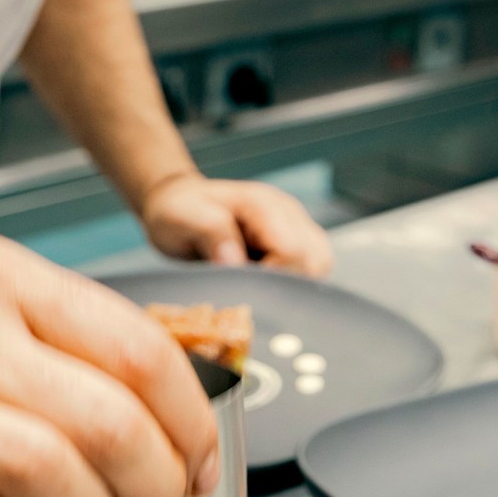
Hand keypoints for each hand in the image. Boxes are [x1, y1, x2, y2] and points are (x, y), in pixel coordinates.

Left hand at [139, 174, 333, 277]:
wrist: (179, 202)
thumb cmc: (178, 211)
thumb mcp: (182, 217)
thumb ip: (211, 233)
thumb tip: (235, 262)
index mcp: (263, 205)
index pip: (292, 252)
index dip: (271, 280)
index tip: (244, 292)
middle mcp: (288, 213)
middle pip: (315, 261)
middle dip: (285, 287)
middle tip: (250, 294)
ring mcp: (295, 226)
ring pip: (320, 266)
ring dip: (293, 286)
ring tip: (258, 289)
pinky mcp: (295, 241)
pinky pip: (311, 268)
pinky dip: (293, 283)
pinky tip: (264, 286)